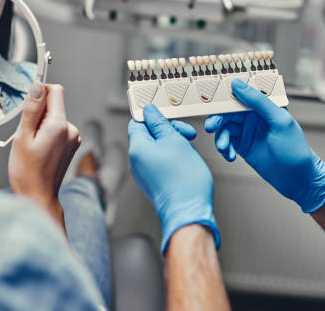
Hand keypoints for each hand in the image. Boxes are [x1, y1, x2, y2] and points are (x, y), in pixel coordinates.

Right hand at [8, 83, 80, 222]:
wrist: (38, 197)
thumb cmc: (28, 173)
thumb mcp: (23, 137)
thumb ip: (31, 110)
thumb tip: (37, 87)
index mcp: (60, 126)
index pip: (55, 91)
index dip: (40, 93)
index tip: (28, 106)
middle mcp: (71, 130)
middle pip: (54, 105)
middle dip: (38, 113)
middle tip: (28, 134)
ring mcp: (73, 139)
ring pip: (54, 117)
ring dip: (41, 125)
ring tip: (33, 145)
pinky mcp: (71, 145)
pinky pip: (58, 129)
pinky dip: (47, 134)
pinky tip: (40, 149)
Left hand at [128, 104, 218, 253]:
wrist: (189, 212)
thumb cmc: (184, 180)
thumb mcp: (175, 141)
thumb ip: (160, 124)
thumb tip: (150, 112)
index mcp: (137, 149)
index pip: (137, 122)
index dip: (152, 116)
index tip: (167, 115)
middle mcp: (135, 162)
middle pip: (148, 135)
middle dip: (168, 131)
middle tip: (186, 134)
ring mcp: (143, 174)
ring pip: (156, 148)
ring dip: (172, 143)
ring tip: (188, 150)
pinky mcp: (152, 183)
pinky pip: (159, 162)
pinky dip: (172, 157)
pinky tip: (185, 162)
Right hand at [205, 79, 324, 212]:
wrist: (297, 179)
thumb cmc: (295, 149)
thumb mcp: (279, 121)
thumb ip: (259, 102)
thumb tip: (238, 84)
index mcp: (264, 105)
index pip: (241, 94)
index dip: (225, 95)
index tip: (211, 99)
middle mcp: (253, 116)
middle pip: (227, 112)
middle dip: (217, 119)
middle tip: (211, 127)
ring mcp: (247, 132)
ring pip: (224, 128)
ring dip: (221, 138)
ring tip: (224, 148)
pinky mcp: (242, 146)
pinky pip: (226, 143)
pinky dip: (225, 149)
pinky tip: (230, 156)